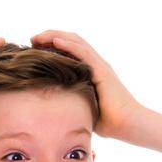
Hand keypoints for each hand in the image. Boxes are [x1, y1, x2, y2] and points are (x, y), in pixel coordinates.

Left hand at [29, 30, 143, 139]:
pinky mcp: (102, 70)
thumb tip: (55, 111)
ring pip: (75, 42)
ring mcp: (99, 65)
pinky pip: (83, 52)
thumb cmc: (111, 123)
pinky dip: (68, 45)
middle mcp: (95, 64)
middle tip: (32, 40)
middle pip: (71, 41)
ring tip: (38, 37)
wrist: (129, 125)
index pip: (70, 51)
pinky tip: (54, 41)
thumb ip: (72, 103)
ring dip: (54, 36)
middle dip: (50, 37)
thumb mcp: (84, 109)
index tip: (34, 50)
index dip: (52, 47)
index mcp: (91, 72)